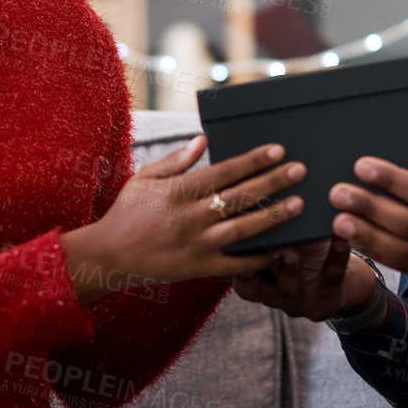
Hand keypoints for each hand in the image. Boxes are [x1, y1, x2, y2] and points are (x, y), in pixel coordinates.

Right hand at [62, 136, 304, 302]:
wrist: (107, 256)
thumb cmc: (126, 213)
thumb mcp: (144, 179)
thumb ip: (176, 161)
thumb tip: (204, 139)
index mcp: (177, 191)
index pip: (223, 171)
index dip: (253, 160)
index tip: (278, 150)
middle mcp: (189, 217)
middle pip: (239, 196)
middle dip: (273, 182)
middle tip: (301, 170)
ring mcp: (195, 245)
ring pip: (243, 229)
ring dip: (273, 216)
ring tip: (299, 204)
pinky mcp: (198, 268)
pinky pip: (234, 264)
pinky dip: (257, 258)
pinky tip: (279, 248)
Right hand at [226, 236, 379, 322]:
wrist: (342, 282)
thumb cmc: (303, 250)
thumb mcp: (278, 240)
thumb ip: (265, 221)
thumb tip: (254, 179)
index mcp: (248, 276)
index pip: (226, 266)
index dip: (221, 252)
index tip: (218, 234)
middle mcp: (266, 292)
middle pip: (248, 284)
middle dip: (246, 266)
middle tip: (243, 244)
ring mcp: (295, 299)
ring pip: (287, 287)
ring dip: (287, 268)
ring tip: (290, 250)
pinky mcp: (325, 300)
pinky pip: (330, 278)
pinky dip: (335, 258)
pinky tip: (340, 239)